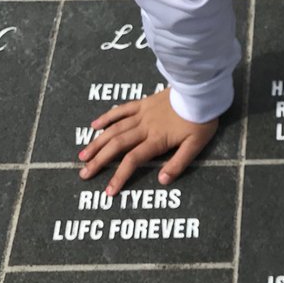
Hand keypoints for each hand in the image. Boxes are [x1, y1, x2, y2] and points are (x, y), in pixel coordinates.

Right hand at [79, 88, 218, 196]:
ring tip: (83, 155)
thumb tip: (162, 182)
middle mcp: (144, 127)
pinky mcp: (143, 103)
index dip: (119, 176)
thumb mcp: (195, 146)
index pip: (133, 160)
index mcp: (157, 139)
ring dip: (97, 142)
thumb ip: (178, 164)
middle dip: (99, 161)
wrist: (201, 91)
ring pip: (114, 129)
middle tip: (84, 174)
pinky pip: (121, 110)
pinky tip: (94, 125)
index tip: (108, 191)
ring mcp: (142, 114)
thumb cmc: (200, 120)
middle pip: (117, 145)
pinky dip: (107, 117)